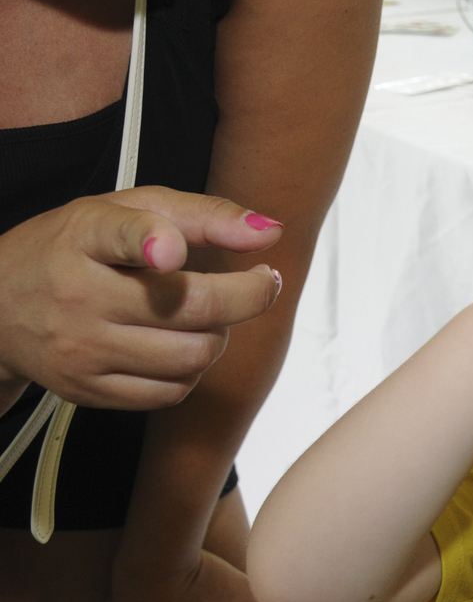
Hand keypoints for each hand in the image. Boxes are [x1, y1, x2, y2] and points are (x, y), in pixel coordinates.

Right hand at [0, 186, 283, 410]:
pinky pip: (172, 391)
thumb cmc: (75, 249)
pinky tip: (176, 344)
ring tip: (205, 315)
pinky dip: (191, 369)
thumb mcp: (128, 210)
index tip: (171, 250)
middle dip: (248, 296)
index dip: (153, 242)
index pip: (121, 237)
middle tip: (259, 282)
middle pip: (192, 307)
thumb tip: (269, 232)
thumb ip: (203, 214)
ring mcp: (81, 348)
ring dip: (219, 336)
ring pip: (193, 354)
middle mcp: (78, 294)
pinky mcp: (87, 389)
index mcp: (85, 236)